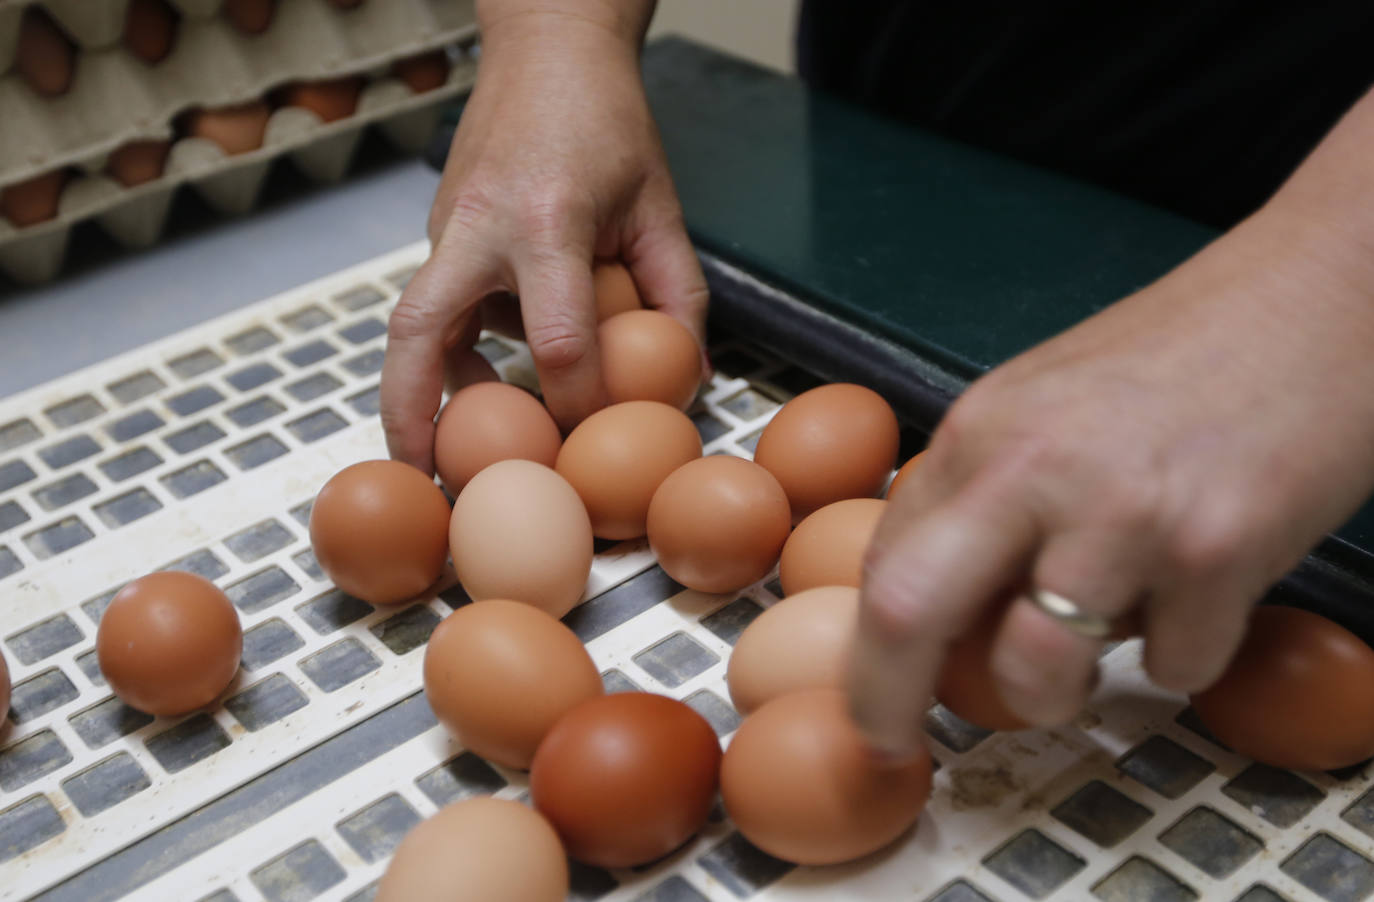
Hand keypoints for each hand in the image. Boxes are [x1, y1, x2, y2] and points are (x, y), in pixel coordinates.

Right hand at [381, 7, 708, 472]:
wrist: (546, 51)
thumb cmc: (607, 122)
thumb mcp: (660, 208)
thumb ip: (676, 296)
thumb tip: (684, 376)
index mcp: (546, 220)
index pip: (556, 338)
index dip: (575, 402)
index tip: (586, 440)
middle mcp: (479, 227)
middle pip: (418, 333)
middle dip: (410, 412)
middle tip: (423, 476)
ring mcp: (447, 227)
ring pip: (416, 323)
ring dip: (423, 389)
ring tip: (448, 449)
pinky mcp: (438, 231)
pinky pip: (436, 303)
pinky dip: (450, 350)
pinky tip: (483, 379)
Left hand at [849, 203, 1373, 755]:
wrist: (1319, 294)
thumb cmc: (1184, 355)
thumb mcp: (1044, 402)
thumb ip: (984, 492)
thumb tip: (937, 602)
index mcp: (980, 430)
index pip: (882, 561)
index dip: (864, 649)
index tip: (870, 698)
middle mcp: (1034, 467)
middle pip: (910, 613)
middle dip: (887, 701)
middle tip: (895, 741)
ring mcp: (1125, 511)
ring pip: (1037, 672)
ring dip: (1054, 696)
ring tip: (1089, 655)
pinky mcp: (1219, 548)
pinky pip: (1171, 667)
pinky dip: (1178, 655)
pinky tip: (1200, 591)